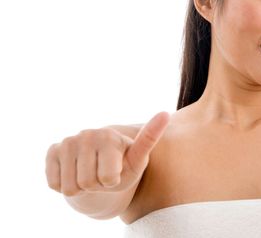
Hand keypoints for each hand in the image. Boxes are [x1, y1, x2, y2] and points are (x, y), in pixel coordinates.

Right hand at [46, 111, 169, 195]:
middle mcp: (86, 134)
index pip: (107, 178)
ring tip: (90, 175)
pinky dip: (65, 186)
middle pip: (87, 183)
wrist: (100, 171)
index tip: (118, 170)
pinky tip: (74, 174)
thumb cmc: (124, 167)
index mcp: (109, 136)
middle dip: (97, 186)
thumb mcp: (139, 158)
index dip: (113, 182)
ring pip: (70, 187)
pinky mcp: (52, 151)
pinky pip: (55, 184)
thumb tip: (165, 113)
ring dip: (81, 188)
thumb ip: (150, 138)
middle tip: (102, 175)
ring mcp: (68, 142)